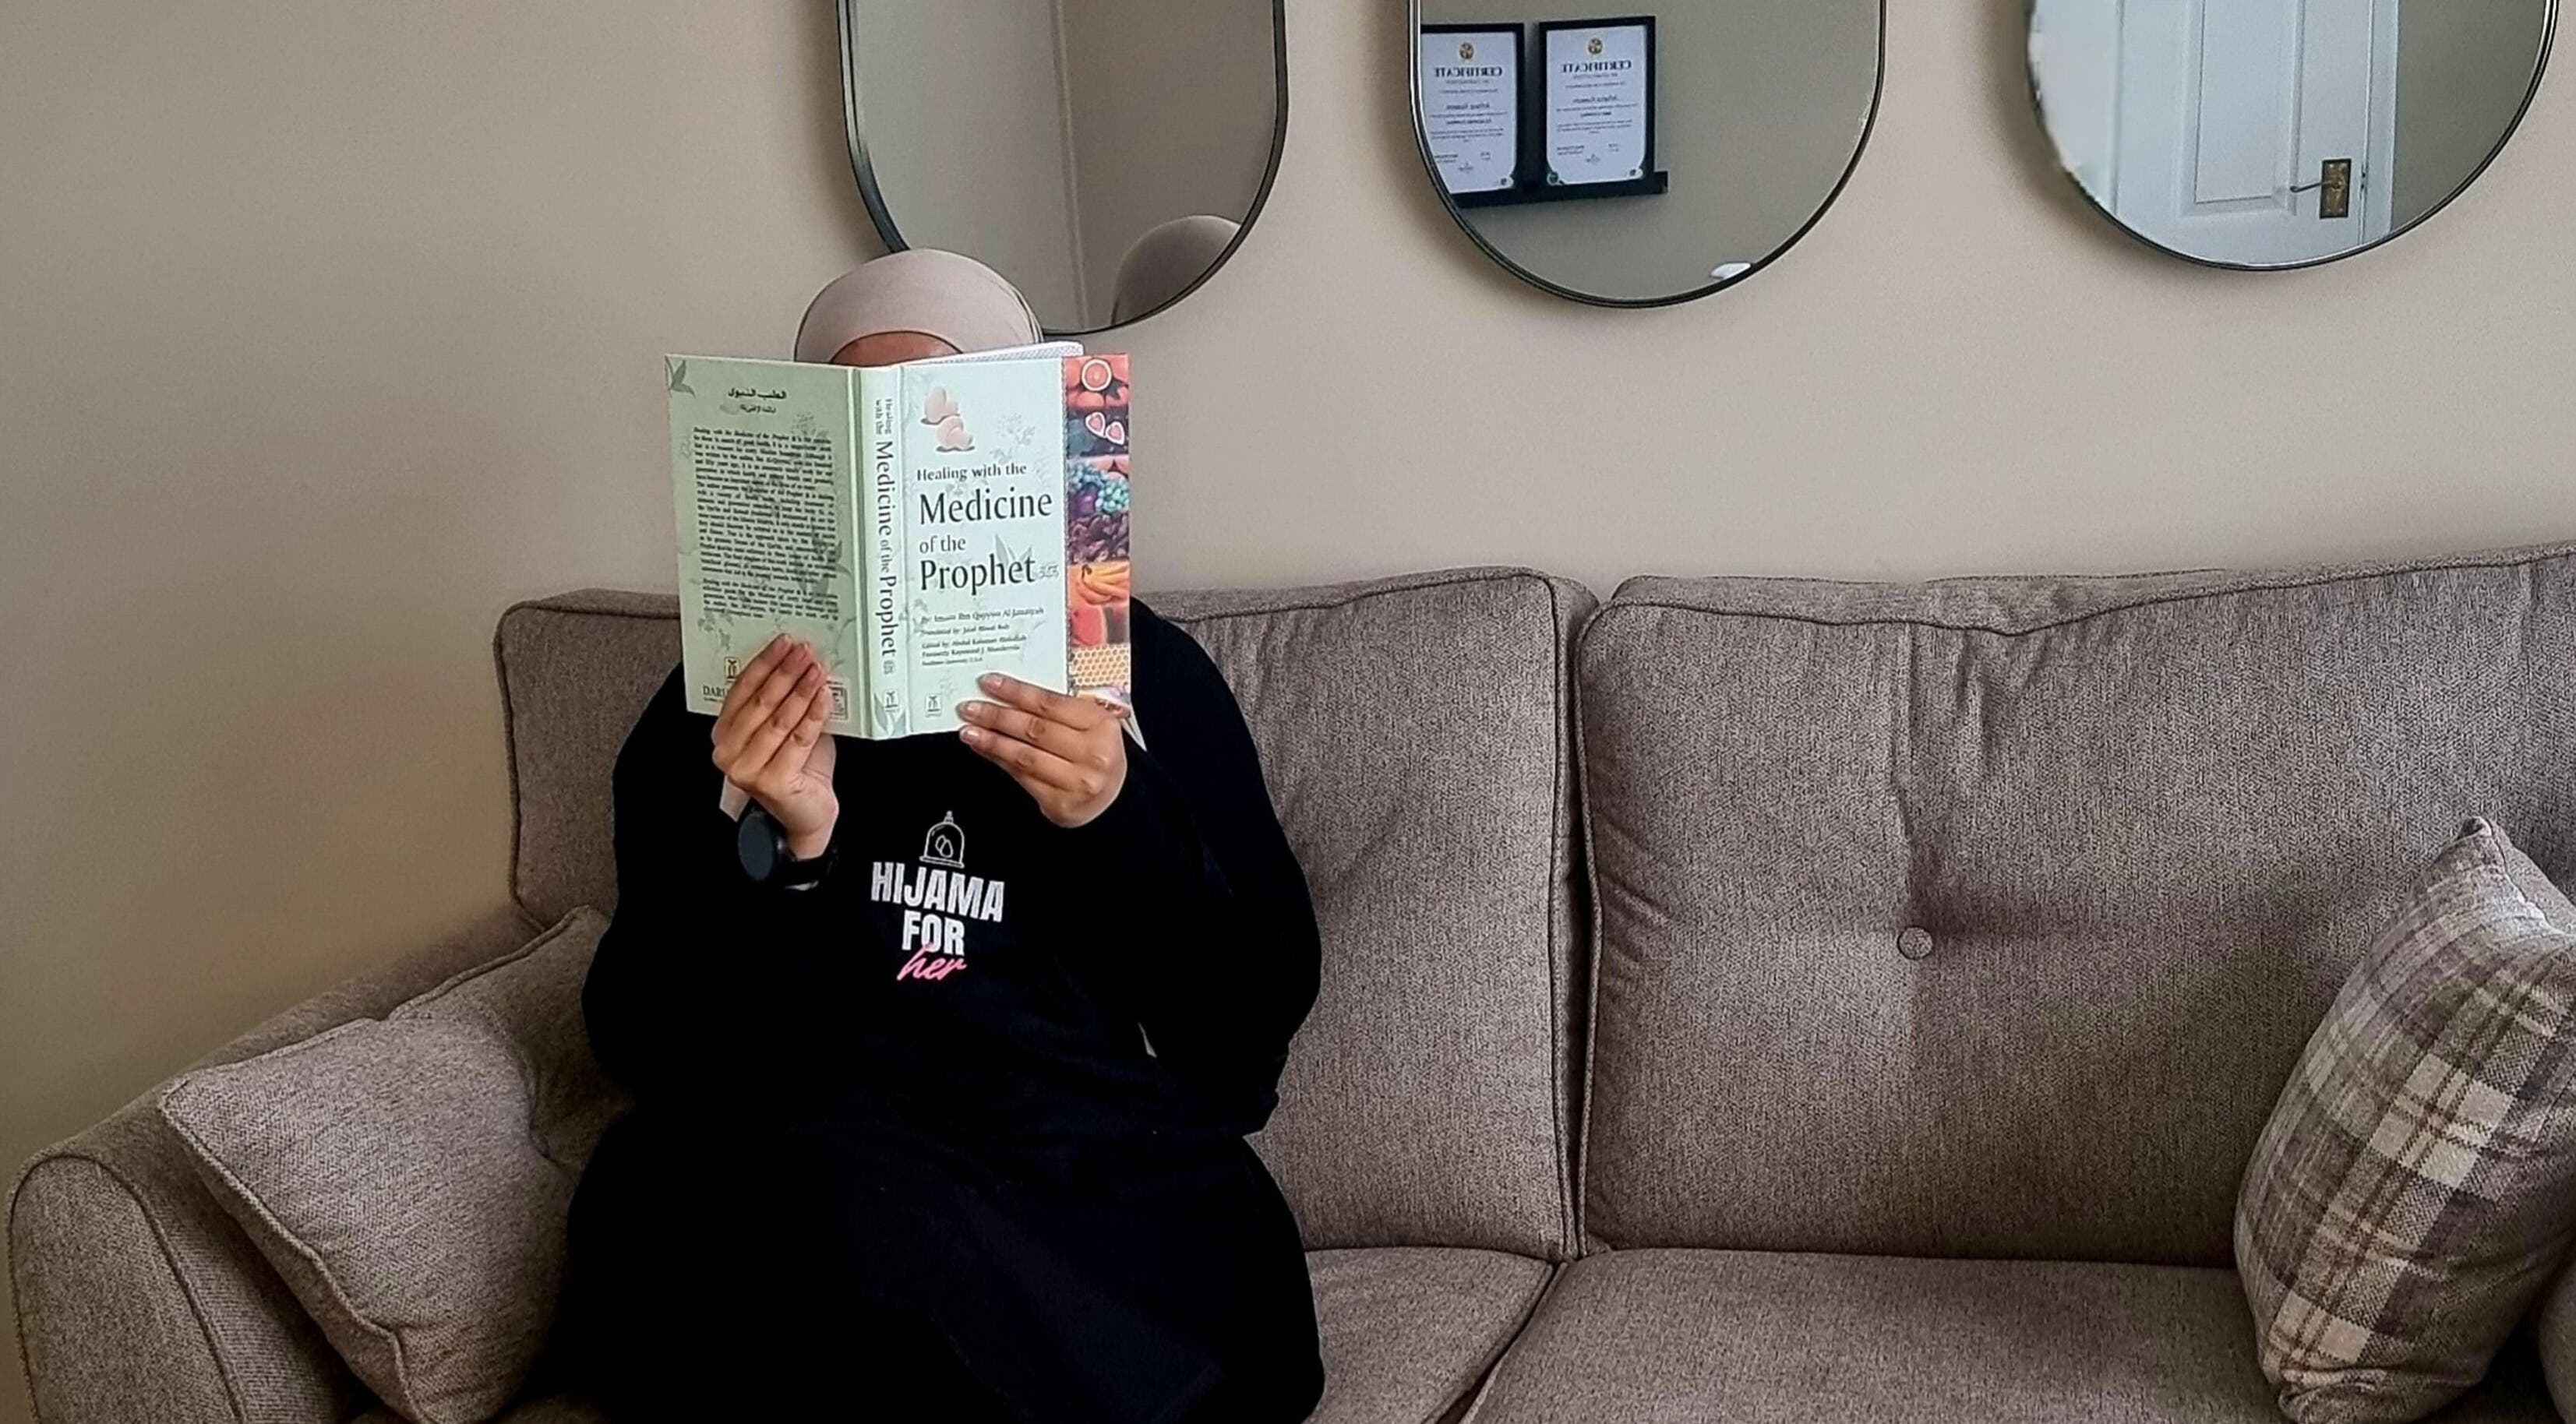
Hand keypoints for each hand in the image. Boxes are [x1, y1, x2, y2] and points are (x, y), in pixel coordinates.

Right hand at [711, 635, 838, 857]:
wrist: (808, 813)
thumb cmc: (798, 770)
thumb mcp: (787, 729)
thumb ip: (786, 702)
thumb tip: (803, 663)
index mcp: (725, 734)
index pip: (741, 691)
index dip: (763, 664)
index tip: (783, 644)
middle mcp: (729, 752)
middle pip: (759, 702)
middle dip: (785, 673)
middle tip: (804, 652)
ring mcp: (746, 769)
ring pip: (779, 720)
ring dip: (801, 690)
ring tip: (817, 669)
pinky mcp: (770, 782)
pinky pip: (797, 739)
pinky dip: (814, 715)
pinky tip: (825, 697)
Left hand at [957, 673, 1127, 828]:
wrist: (1114, 798)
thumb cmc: (1097, 754)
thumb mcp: (1091, 724)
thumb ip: (1060, 709)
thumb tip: (1010, 696)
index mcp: (1102, 724)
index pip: (1051, 704)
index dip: (1016, 692)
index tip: (990, 683)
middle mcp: (1092, 754)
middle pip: (1034, 729)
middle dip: (997, 716)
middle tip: (971, 708)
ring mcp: (1077, 782)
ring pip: (1024, 756)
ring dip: (991, 741)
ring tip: (969, 730)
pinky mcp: (1061, 803)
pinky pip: (1022, 777)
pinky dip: (999, 761)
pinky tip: (984, 750)